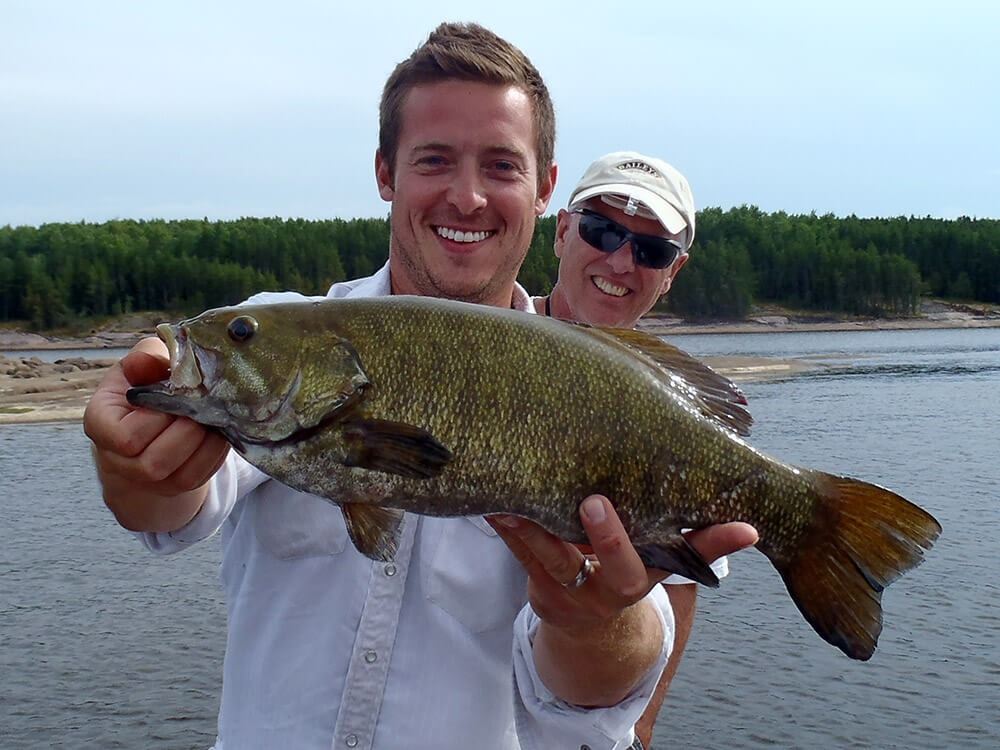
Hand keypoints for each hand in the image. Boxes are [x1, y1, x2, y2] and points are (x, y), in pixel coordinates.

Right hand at [84, 337, 229, 528]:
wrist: (150, 424)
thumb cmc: (142, 391)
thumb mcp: (139, 368)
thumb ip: (145, 358)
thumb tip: (150, 359)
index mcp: (101, 425)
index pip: (125, 438)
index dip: (156, 418)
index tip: (172, 396)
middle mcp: (119, 460)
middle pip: (155, 462)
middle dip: (187, 431)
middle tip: (204, 406)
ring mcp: (149, 479)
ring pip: (181, 475)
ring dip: (204, 443)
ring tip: (214, 416)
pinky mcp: (177, 485)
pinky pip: (200, 477)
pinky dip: (215, 453)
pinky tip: (220, 430)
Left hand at [488, 496, 756, 706]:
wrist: (587, 627)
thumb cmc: (626, 571)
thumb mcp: (662, 561)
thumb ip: (699, 541)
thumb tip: (753, 526)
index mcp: (648, 577)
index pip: (687, 560)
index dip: (712, 544)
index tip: (742, 527)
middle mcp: (615, 590)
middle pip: (618, 569)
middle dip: (610, 538)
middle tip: (597, 503)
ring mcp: (576, 592)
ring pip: (558, 562)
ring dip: (537, 531)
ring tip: (521, 499)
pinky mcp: (539, 588)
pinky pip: (523, 559)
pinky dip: (510, 532)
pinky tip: (495, 504)